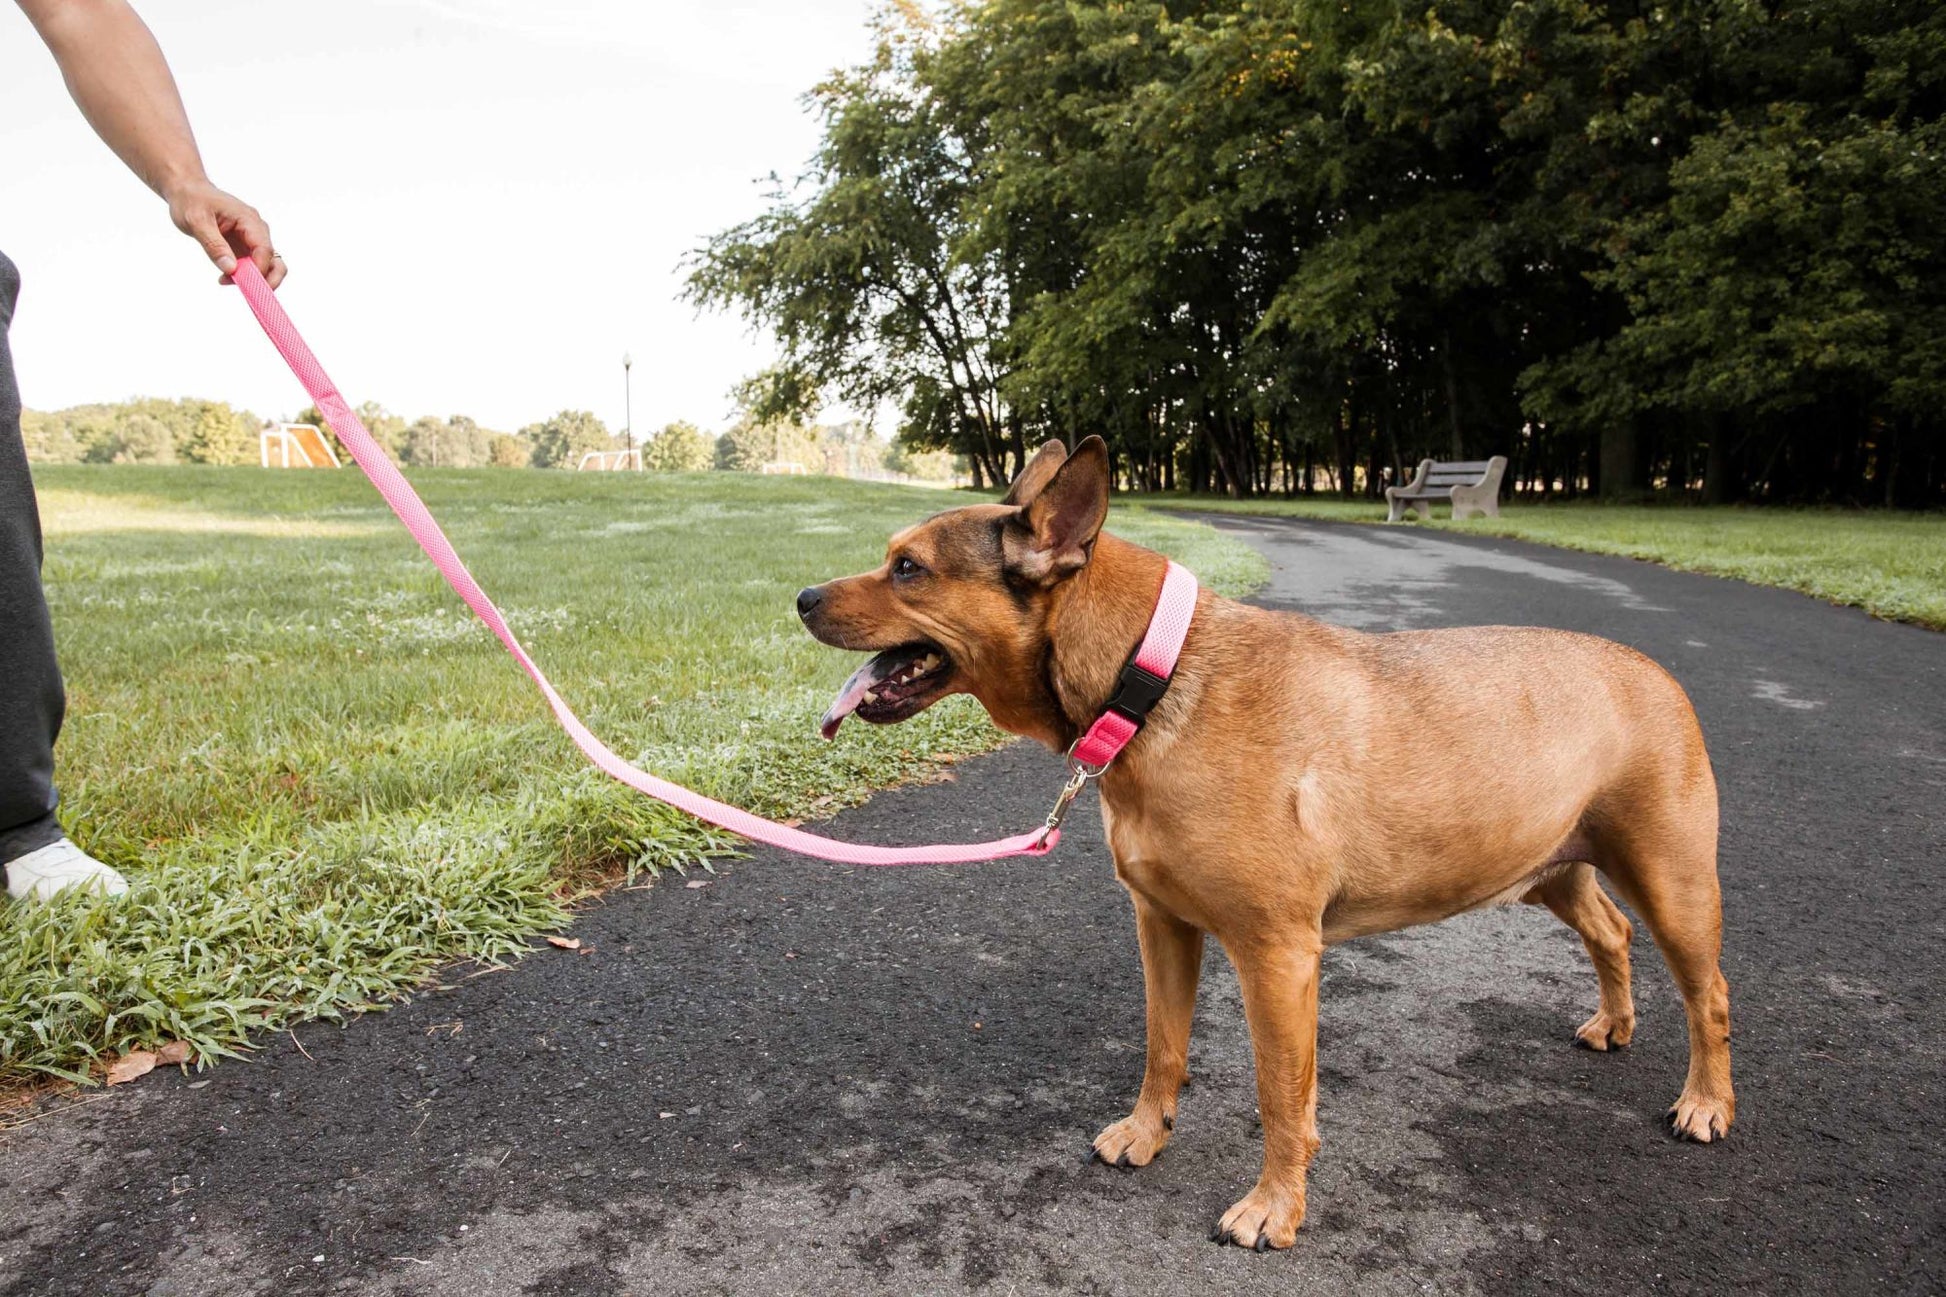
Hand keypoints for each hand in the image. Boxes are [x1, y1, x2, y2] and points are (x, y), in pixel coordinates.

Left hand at [166, 179, 285, 287]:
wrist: (187, 192)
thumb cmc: (191, 201)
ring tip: (229, 283)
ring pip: (268, 266)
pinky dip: (245, 277)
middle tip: (248, 294)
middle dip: (265, 280)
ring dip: (254, 280)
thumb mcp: (196, 222)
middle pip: (274, 261)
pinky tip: (226, 278)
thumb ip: (214, 245)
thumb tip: (231, 269)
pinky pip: (254, 266)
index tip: (244, 285)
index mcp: (249, 220)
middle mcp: (257, 230)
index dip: (259, 270)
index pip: (264, 249)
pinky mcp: (245, 247)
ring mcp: (252, 239)